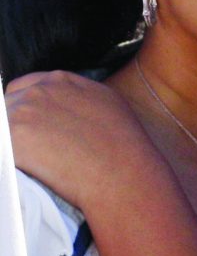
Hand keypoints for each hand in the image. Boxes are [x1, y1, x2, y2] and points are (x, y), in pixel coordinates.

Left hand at [5, 70, 161, 209]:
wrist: (123, 174)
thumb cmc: (125, 148)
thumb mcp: (108, 105)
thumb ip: (78, 98)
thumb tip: (65, 112)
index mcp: (61, 81)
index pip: (23, 88)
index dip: (26, 110)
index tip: (32, 129)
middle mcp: (39, 91)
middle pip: (8, 105)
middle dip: (16, 126)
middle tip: (34, 149)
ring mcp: (24, 113)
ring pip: (3, 127)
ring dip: (11, 144)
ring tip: (34, 163)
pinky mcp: (14, 139)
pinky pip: (3, 150)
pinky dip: (10, 160)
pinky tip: (27, 170)